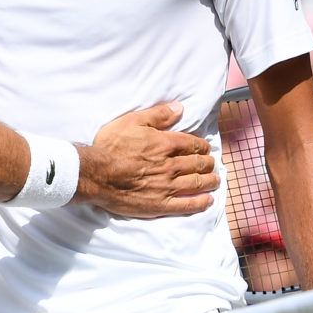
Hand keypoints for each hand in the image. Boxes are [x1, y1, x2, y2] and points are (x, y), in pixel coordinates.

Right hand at [78, 102, 217, 218]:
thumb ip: (157, 115)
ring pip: (197, 183)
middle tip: (212, 164)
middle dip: (208, 163)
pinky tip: (208, 200)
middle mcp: (171, 165)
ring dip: (209, 180)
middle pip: (197, 164)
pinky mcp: (161, 205)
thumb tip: (179, 108)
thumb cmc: (111, 146)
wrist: (97, 174)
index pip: (192, 144)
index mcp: (165, 144)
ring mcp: (167, 187)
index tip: (205, 148)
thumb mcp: (132, 121)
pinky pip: (187, 204)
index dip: (202, 146)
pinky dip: (201, 202)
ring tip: (215, 180)